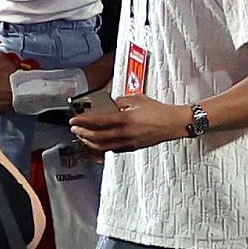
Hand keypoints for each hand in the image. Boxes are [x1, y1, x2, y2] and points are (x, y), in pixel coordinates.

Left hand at [70, 94, 188, 153]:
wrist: (173, 123)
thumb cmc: (159, 111)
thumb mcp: (137, 99)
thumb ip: (121, 101)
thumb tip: (110, 103)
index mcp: (125, 119)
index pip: (98, 121)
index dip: (83, 121)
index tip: (74, 120)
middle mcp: (125, 133)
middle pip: (97, 136)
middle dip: (83, 133)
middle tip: (75, 129)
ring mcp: (128, 142)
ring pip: (103, 146)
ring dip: (90, 142)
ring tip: (83, 137)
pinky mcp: (132, 147)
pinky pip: (113, 149)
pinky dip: (102, 147)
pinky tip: (98, 144)